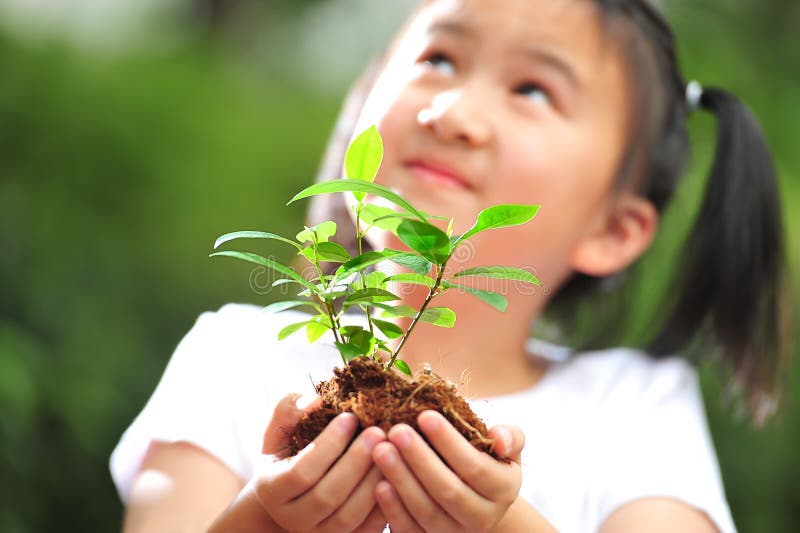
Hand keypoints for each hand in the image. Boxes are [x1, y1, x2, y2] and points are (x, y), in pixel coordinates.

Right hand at [209, 393, 387, 532]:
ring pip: (350, 516)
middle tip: (378, 430)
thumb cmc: (290, 455)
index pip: (301, 471)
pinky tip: (397, 472)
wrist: (294, 499)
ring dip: (373, 480)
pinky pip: (369, 529)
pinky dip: (386, 502)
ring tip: (391, 449)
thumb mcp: (280, 432)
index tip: (350, 416)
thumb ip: (289, 410)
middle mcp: (293, 519)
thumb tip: (315, 400)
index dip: (328, 444)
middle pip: (327, 496)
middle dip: (356, 461)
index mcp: (272, 490)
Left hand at [372, 410, 523, 532]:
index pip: (475, 467)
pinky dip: (394, 510)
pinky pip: (411, 531)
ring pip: (427, 512)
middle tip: (396, 430)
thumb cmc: (485, 460)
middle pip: (449, 491)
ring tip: (381, 450)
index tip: (424, 415)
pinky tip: (378, 484)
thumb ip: (510, 437)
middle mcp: (483, 518)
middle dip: (420, 459)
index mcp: (503, 490)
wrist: (474, 500)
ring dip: (402, 480)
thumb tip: (499, 438)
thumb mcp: (505, 447)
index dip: (449, 442)